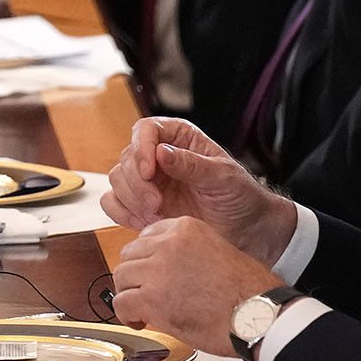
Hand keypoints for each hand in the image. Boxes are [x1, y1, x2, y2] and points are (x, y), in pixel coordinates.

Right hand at [102, 118, 296, 261]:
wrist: (246, 230)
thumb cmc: (240, 196)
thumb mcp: (223, 178)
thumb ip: (192, 165)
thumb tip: (161, 152)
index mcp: (179, 138)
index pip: (146, 129)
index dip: (141, 148)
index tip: (149, 172)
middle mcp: (158, 156)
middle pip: (127, 157)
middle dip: (137, 182)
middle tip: (156, 203)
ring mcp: (148, 181)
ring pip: (117, 180)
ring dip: (130, 198)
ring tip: (155, 214)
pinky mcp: (141, 204)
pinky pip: (114, 203)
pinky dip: (122, 213)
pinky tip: (144, 222)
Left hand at [110, 217, 285, 351]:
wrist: (259, 317)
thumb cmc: (250, 294)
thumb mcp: (220, 252)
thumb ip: (189, 253)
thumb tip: (169, 267)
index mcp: (186, 229)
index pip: (147, 236)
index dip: (147, 259)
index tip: (152, 273)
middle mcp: (168, 244)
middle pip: (130, 254)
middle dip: (135, 276)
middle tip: (145, 293)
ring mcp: (158, 270)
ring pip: (121, 276)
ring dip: (129, 294)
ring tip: (142, 309)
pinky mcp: (151, 299)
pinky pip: (121, 303)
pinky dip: (126, 315)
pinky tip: (139, 321)